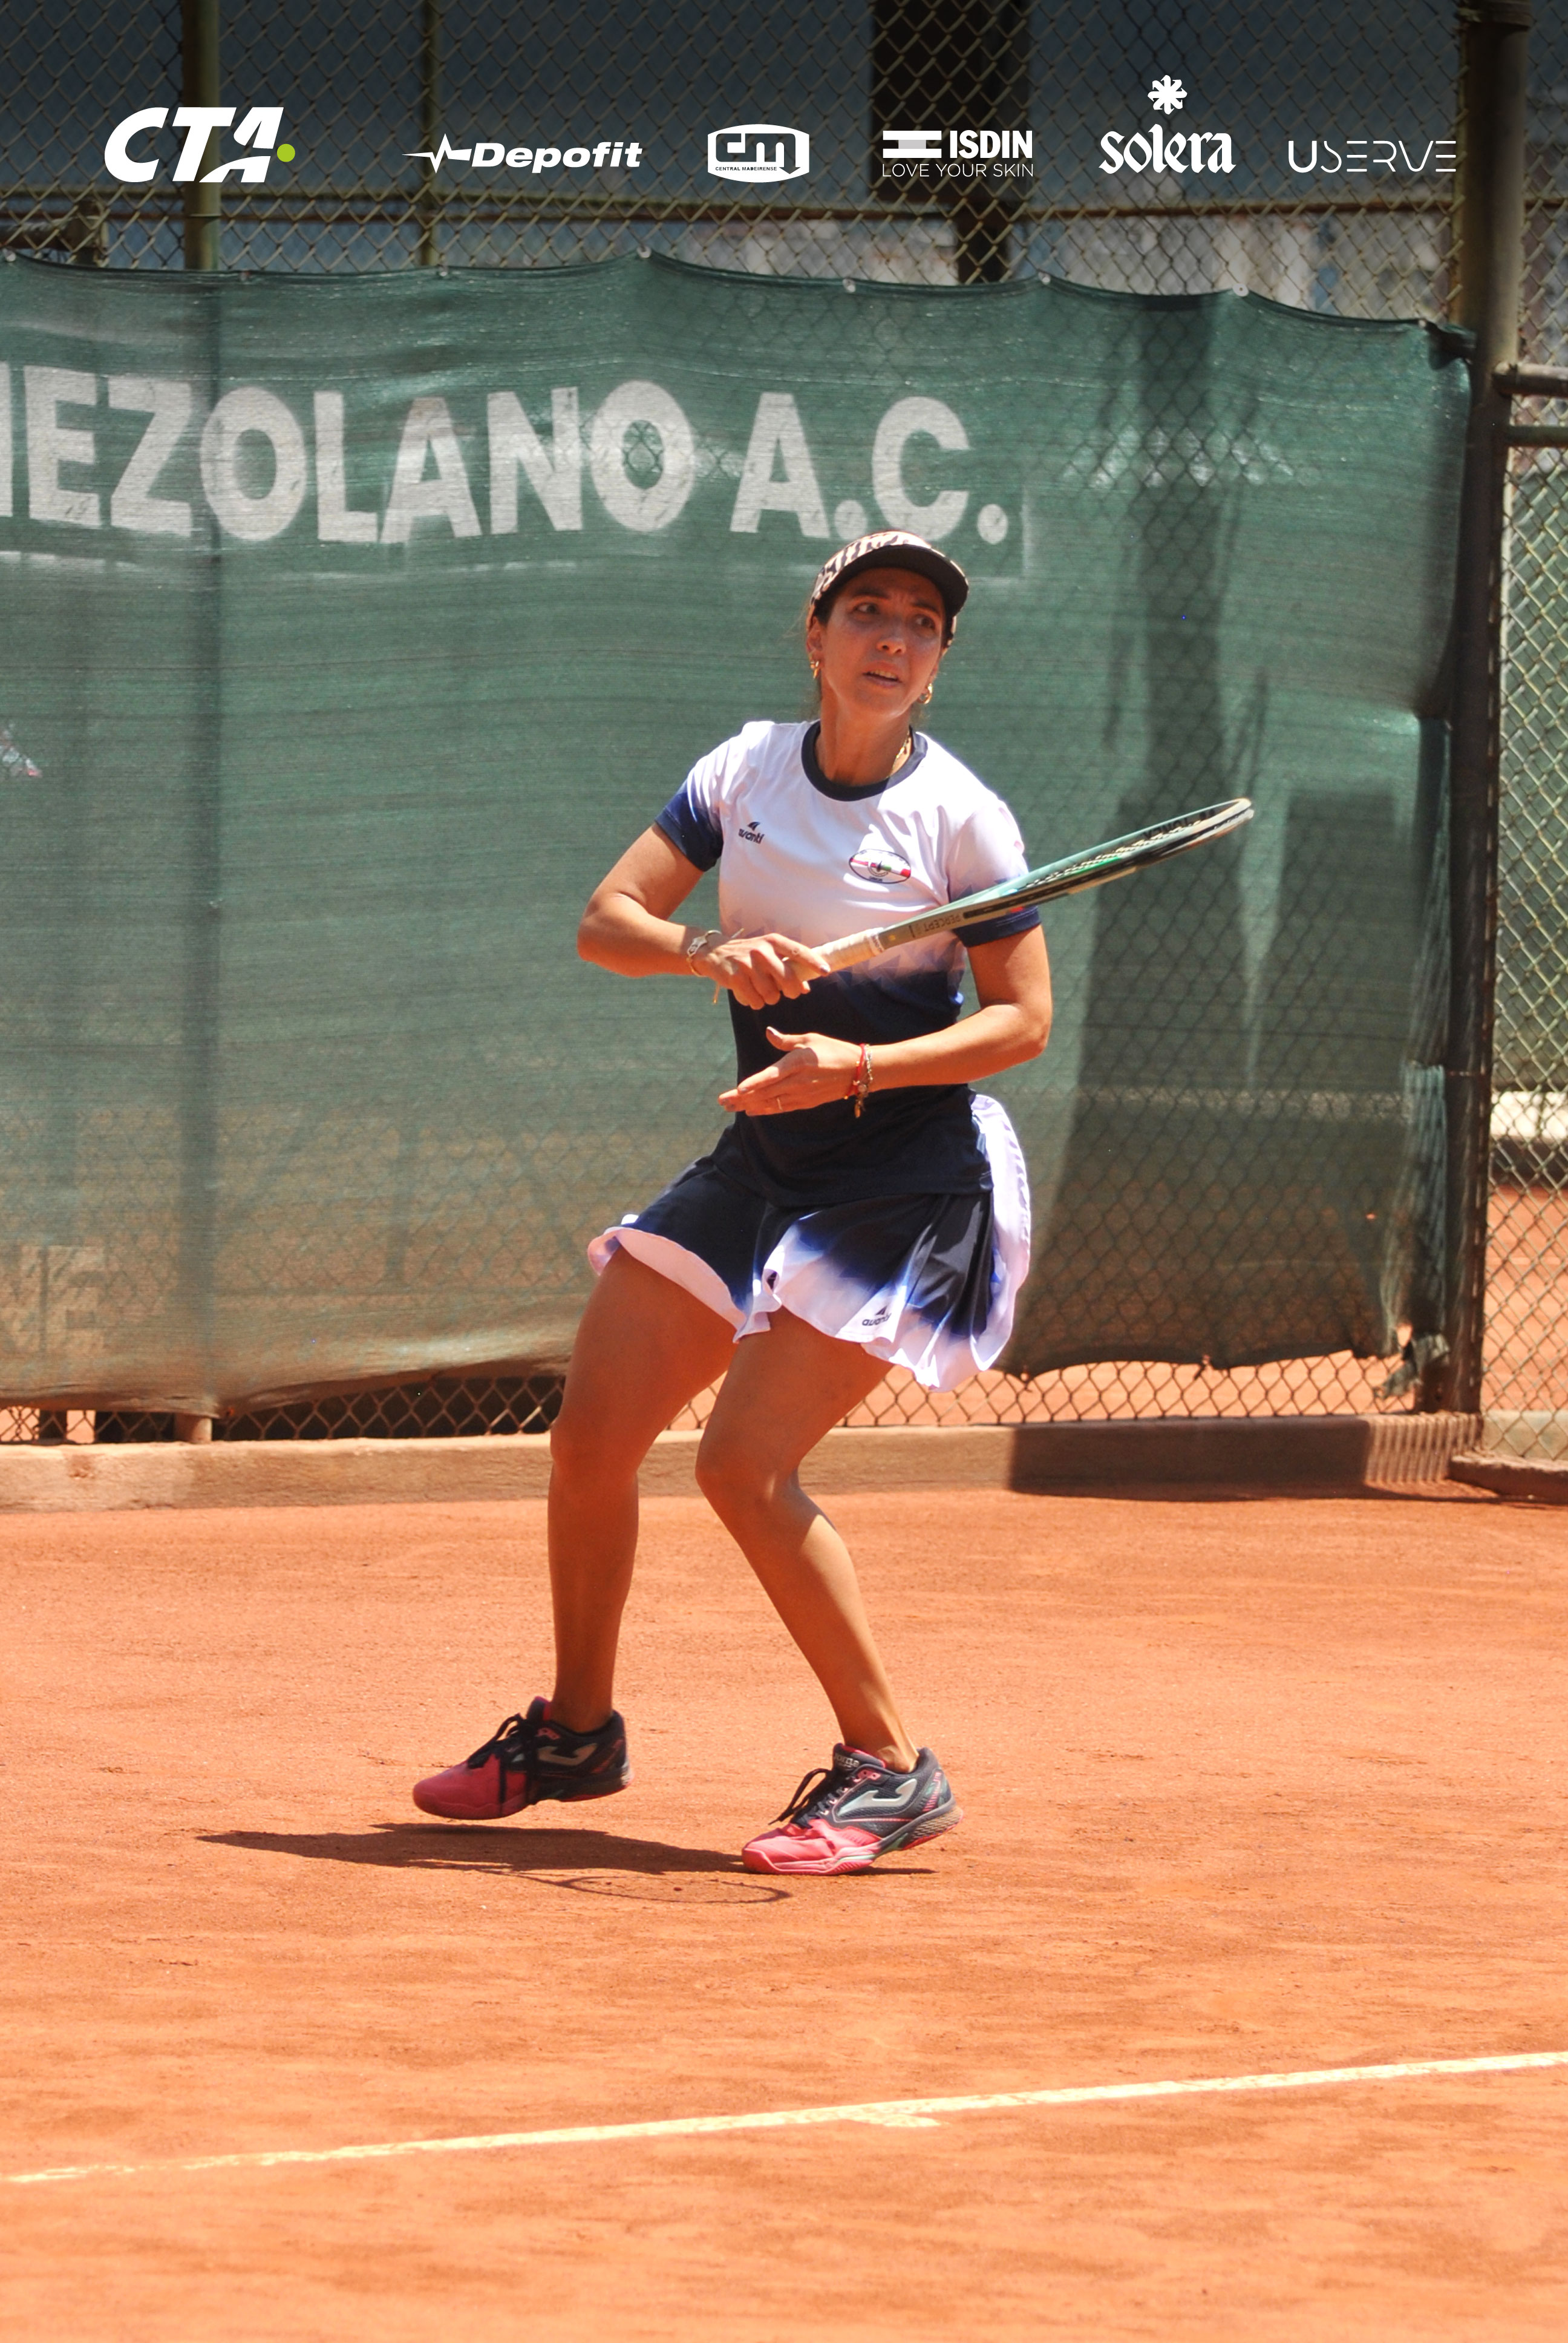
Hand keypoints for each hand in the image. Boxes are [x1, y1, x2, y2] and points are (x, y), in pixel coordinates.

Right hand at [699, 932, 829, 1010]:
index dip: (813, 962)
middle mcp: (762, 950)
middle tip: (785, 993)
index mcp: (773, 941)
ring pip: (772, 995)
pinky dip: (754, 1002)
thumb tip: (806, 988)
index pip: (798, 951)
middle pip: (788, 980)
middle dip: (790, 992)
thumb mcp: (767, 954)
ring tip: (758, 989)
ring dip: (768, 998)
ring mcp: (748, 963)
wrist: (713, 953)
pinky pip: (756, 1001)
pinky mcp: (736, 977)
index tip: (826, 971)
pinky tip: (747, 993)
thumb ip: (787, 968)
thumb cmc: (748, 956)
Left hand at [718, 1027, 861, 1115]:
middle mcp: (798, 1081)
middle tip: (722, 1102)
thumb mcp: (810, 1039)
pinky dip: (766, 1110)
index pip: (770, 1076)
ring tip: (731, 1108)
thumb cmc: (833, 1050)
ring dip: (750, 1106)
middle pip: (765, 1092)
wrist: (858, 1071)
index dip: (753, 1084)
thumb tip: (768, 1032)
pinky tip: (753, 1111)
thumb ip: (786, 1040)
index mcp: (797, 1063)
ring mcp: (802, 1094)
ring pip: (771, 1102)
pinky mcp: (807, 1102)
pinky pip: (782, 1108)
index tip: (737, 1091)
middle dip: (742, 1099)